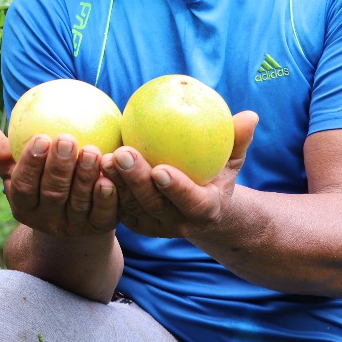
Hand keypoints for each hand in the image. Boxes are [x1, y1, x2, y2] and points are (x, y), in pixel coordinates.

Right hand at [0, 116, 118, 237]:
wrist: (73, 214)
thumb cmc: (38, 179)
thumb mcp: (15, 165)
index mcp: (22, 205)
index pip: (23, 186)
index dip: (32, 164)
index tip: (41, 138)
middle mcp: (46, 221)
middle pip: (52, 194)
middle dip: (59, 168)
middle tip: (66, 139)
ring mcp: (74, 228)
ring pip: (79, 203)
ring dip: (85, 177)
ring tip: (92, 150)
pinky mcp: (100, 229)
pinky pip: (104, 213)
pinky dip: (107, 197)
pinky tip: (110, 176)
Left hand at [103, 110, 258, 237]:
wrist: (200, 210)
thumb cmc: (216, 175)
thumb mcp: (231, 160)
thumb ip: (238, 141)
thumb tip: (250, 115)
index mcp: (204, 209)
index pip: (190, 202)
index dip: (176, 189)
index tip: (161, 170)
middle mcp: (177, 223)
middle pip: (153, 204)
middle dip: (136, 180)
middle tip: (122, 153)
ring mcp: (153, 225)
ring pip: (129, 205)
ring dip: (114, 183)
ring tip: (102, 157)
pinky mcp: (133, 222)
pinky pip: (115, 205)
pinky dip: (103, 187)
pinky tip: (91, 164)